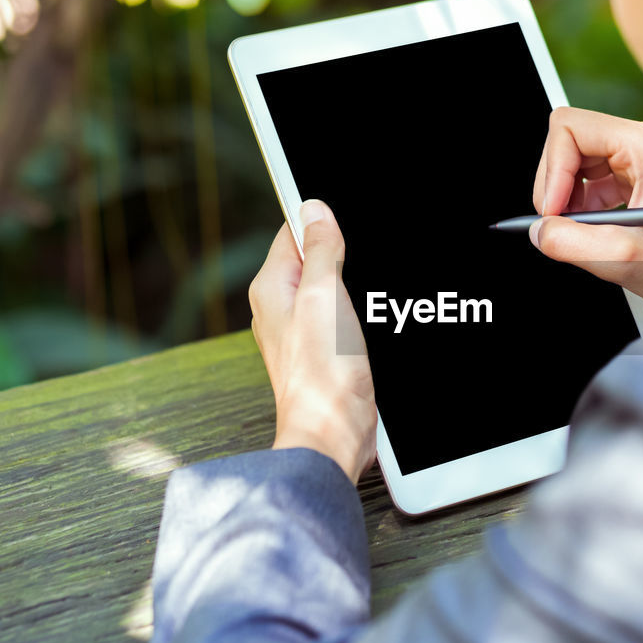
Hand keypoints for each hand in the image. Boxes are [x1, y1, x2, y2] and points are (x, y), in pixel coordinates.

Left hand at [249, 200, 376, 483]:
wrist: (333, 433)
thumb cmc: (321, 374)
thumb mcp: (323, 296)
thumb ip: (320, 250)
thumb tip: (314, 209)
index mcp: (271, 287)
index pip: (292, 231)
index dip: (322, 221)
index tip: (347, 221)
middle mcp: (281, 308)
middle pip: (314, 258)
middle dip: (343, 254)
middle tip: (364, 262)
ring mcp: (303, 331)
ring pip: (332, 288)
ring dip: (354, 286)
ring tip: (365, 298)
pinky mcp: (326, 352)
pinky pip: (342, 315)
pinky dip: (359, 312)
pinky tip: (371, 320)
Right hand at [531, 108, 642, 305]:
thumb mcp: (626, 258)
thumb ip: (572, 243)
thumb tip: (539, 230)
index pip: (571, 127)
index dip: (552, 170)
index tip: (552, 212)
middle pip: (571, 139)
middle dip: (557, 183)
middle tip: (559, 223)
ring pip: (578, 158)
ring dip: (568, 195)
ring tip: (579, 229)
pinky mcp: (640, 173)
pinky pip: (592, 176)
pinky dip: (581, 203)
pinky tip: (593, 228)